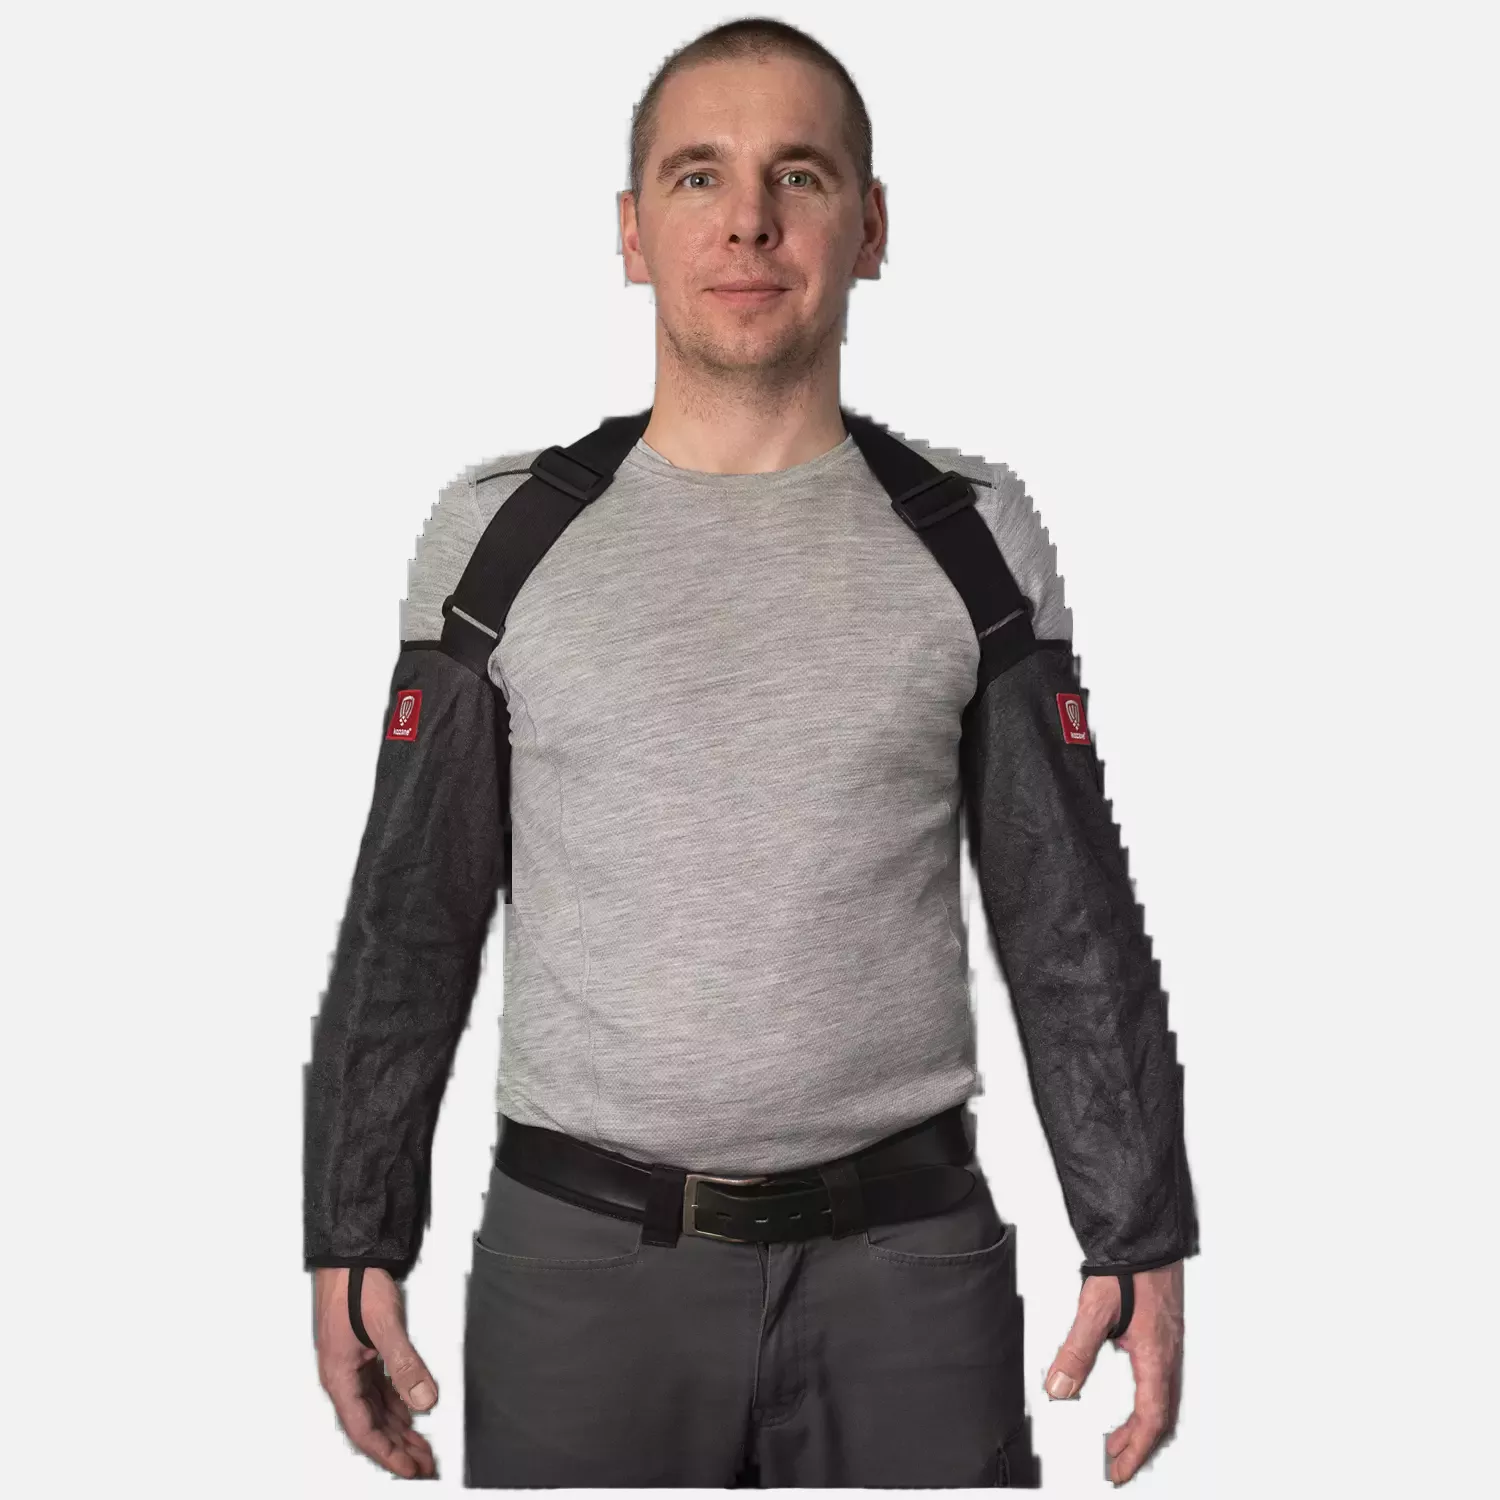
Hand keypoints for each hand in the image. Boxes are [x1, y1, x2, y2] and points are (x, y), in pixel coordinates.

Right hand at [313, 1267, 438, 1478]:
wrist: (349, 1254)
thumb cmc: (355, 1284)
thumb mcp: (383, 1325)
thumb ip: (404, 1364)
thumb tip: (424, 1399)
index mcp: (339, 1376)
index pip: (363, 1429)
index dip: (387, 1453)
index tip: (410, 1469)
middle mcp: (343, 1376)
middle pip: (371, 1424)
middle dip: (398, 1448)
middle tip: (425, 1465)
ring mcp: (353, 1365)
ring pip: (377, 1409)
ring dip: (399, 1429)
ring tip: (423, 1447)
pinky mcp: (364, 1354)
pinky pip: (380, 1390)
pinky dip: (397, 1405)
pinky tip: (412, 1414)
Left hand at [1043, 1261, 1183, 1485]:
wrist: (1146, 1237)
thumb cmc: (1129, 1269)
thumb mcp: (1095, 1312)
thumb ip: (1076, 1352)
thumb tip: (1059, 1388)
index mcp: (1155, 1358)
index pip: (1150, 1420)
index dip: (1133, 1451)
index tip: (1116, 1470)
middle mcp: (1168, 1356)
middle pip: (1160, 1417)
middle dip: (1137, 1445)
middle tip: (1114, 1462)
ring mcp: (1169, 1344)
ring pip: (1163, 1399)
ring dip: (1142, 1424)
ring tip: (1118, 1437)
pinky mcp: (1163, 1333)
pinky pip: (1161, 1381)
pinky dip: (1147, 1401)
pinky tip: (1130, 1395)